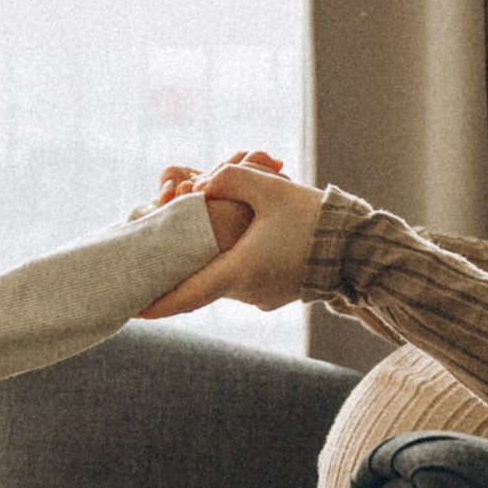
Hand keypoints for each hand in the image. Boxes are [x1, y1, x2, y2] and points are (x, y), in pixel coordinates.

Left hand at [139, 160, 321, 317]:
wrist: (356, 248)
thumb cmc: (313, 218)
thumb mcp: (270, 188)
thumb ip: (230, 178)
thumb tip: (200, 185)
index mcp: (239, 271)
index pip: (187, 296)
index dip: (156, 304)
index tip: (131, 309)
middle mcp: (246, 292)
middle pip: (199, 284)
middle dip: (176, 271)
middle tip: (148, 260)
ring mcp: (261, 297)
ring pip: (220, 279)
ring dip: (206, 263)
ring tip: (189, 239)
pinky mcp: (273, 293)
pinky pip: (240, 279)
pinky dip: (228, 266)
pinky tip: (228, 244)